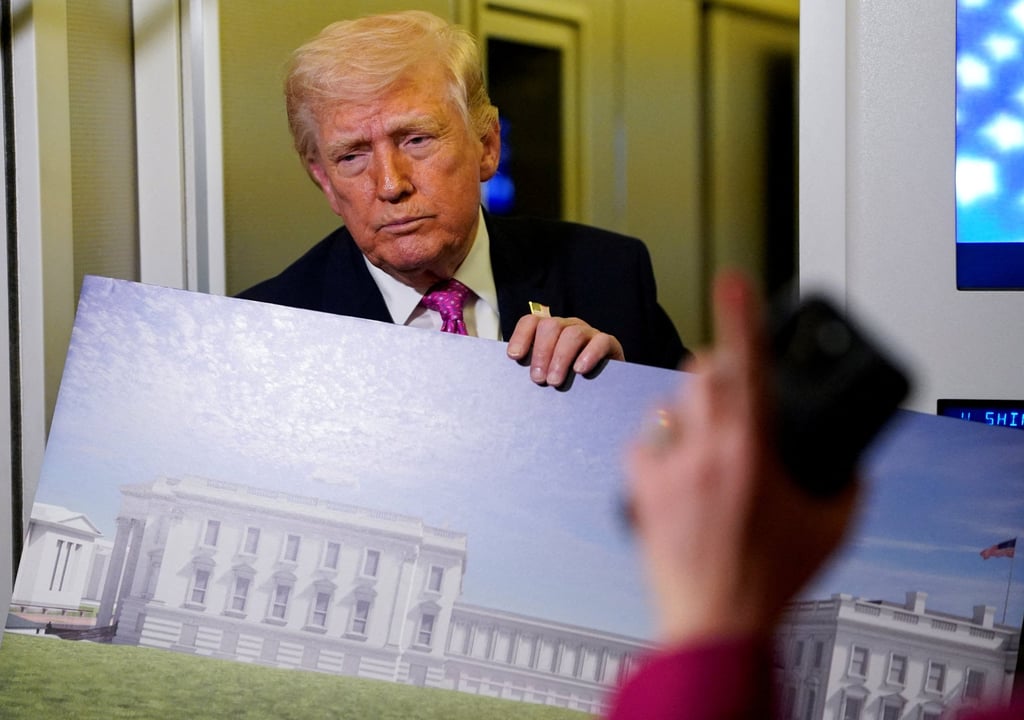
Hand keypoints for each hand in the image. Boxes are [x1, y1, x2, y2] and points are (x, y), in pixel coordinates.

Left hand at [506, 314, 624, 386]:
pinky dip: (589, 355)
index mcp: (549, 331)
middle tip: (537, 379)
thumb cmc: (568, 381)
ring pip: (572, 334)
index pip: (531, 322)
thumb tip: (509, 381)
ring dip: (560, 358)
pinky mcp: (609, 343)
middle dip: (541, 353)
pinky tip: (580, 370)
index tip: (514, 357)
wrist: (604, 389)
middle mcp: (568, 326)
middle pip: (550, 326)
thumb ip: (533, 370)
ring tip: (554, 382)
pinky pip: (600, 341)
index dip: (521, 336)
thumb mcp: (547, 373)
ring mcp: (588, 333)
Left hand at [625, 271, 858, 646]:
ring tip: (704, 443)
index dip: (740, 316)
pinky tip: (674, 469)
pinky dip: (658, 448)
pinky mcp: (642, 489)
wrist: (716, 621)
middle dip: (718, 370)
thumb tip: (850, 462)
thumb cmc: (770, 579)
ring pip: (668, 406)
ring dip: (689, 412)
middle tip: (732, 392)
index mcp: (754, 449)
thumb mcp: (832, 529)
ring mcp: (670, 467)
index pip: (747, 365)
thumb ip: (847, 485)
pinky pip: (641, 445)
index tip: (732, 280)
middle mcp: (707, 449)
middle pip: (702, 374)